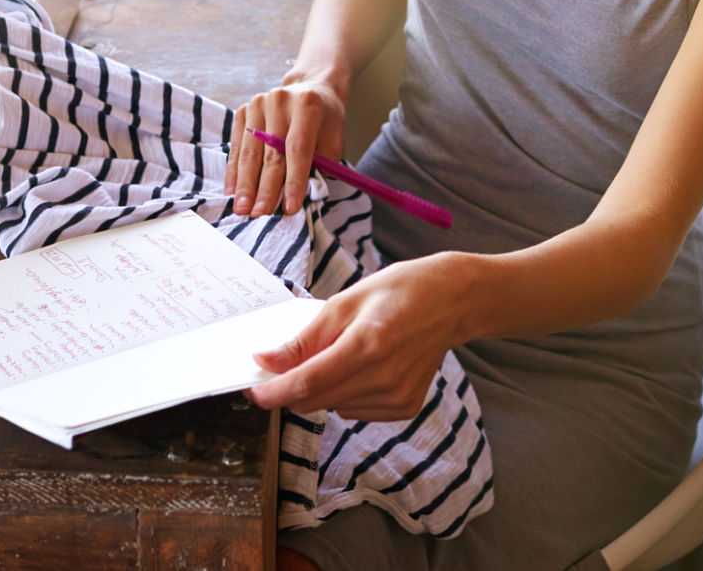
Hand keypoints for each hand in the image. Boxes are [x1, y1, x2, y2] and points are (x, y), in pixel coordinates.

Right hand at [226, 77, 345, 216]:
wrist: (309, 89)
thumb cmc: (324, 122)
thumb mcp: (332, 141)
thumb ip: (319, 166)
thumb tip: (300, 198)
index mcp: (307, 105)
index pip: (297, 148)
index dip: (294, 181)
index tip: (289, 208)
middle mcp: (280, 101)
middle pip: (271, 152)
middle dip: (265, 188)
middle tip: (259, 214)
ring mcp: (257, 103)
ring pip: (250, 152)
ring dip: (246, 184)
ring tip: (242, 209)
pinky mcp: (242, 110)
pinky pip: (237, 146)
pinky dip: (234, 171)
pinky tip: (232, 191)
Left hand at [247, 254, 476, 421]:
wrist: (451, 301)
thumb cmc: (397, 291)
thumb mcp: (344, 302)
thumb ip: (304, 338)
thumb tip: (265, 361)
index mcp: (366, 345)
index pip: (306, 384)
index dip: (272, 392)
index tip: (251, 390)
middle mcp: (383, 378)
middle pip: (315, 400)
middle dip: (290, 388)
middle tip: (283, 364)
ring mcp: (397, 398)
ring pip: (332, 407)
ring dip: (321, 388)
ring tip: (342, 353)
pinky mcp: (405, 408)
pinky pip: (354, 411)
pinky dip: (345, 393)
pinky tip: (362, 367)